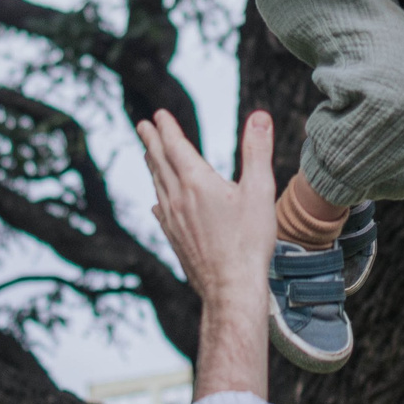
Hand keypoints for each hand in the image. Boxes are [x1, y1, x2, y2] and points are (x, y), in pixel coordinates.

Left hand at [138, 109, 279, 397]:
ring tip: (149, 155)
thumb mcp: (260, 190)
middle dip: (152, 142)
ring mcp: (173, 221)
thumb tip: (259, 116)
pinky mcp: (174, 239)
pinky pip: (161, 211)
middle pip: (160, 163)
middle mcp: (178, 199)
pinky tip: (157, 202)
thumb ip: (257, 151)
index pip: (176, 147)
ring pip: (158, 186)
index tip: (157, 115)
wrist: (230, 288)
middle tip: (143, 127)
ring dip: (153, 166)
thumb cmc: (249, 241)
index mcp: (197, 183)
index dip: (166, 129)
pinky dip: (158, 197)